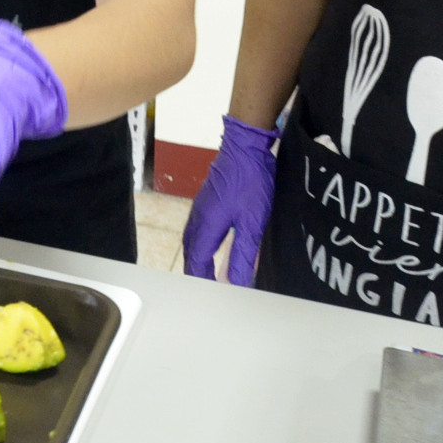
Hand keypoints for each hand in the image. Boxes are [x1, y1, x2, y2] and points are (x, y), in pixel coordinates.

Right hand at [181, 115, 278, 284]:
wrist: (245, 146)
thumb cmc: (250, 182)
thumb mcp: (252, 222)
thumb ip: (243, 254)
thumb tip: (236, 282)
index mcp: (206, 227)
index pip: (197, 263)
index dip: (203, 281)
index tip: (212, 296)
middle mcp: (198, 218)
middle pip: (191, 253)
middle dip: (197, 272)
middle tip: (208, 288)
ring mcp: (201, 207)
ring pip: (192, 240)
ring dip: (198, 258)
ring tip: (208, 272)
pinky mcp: (207, 200)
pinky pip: (198, 229)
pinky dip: (202, 244)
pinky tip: (213, 244)